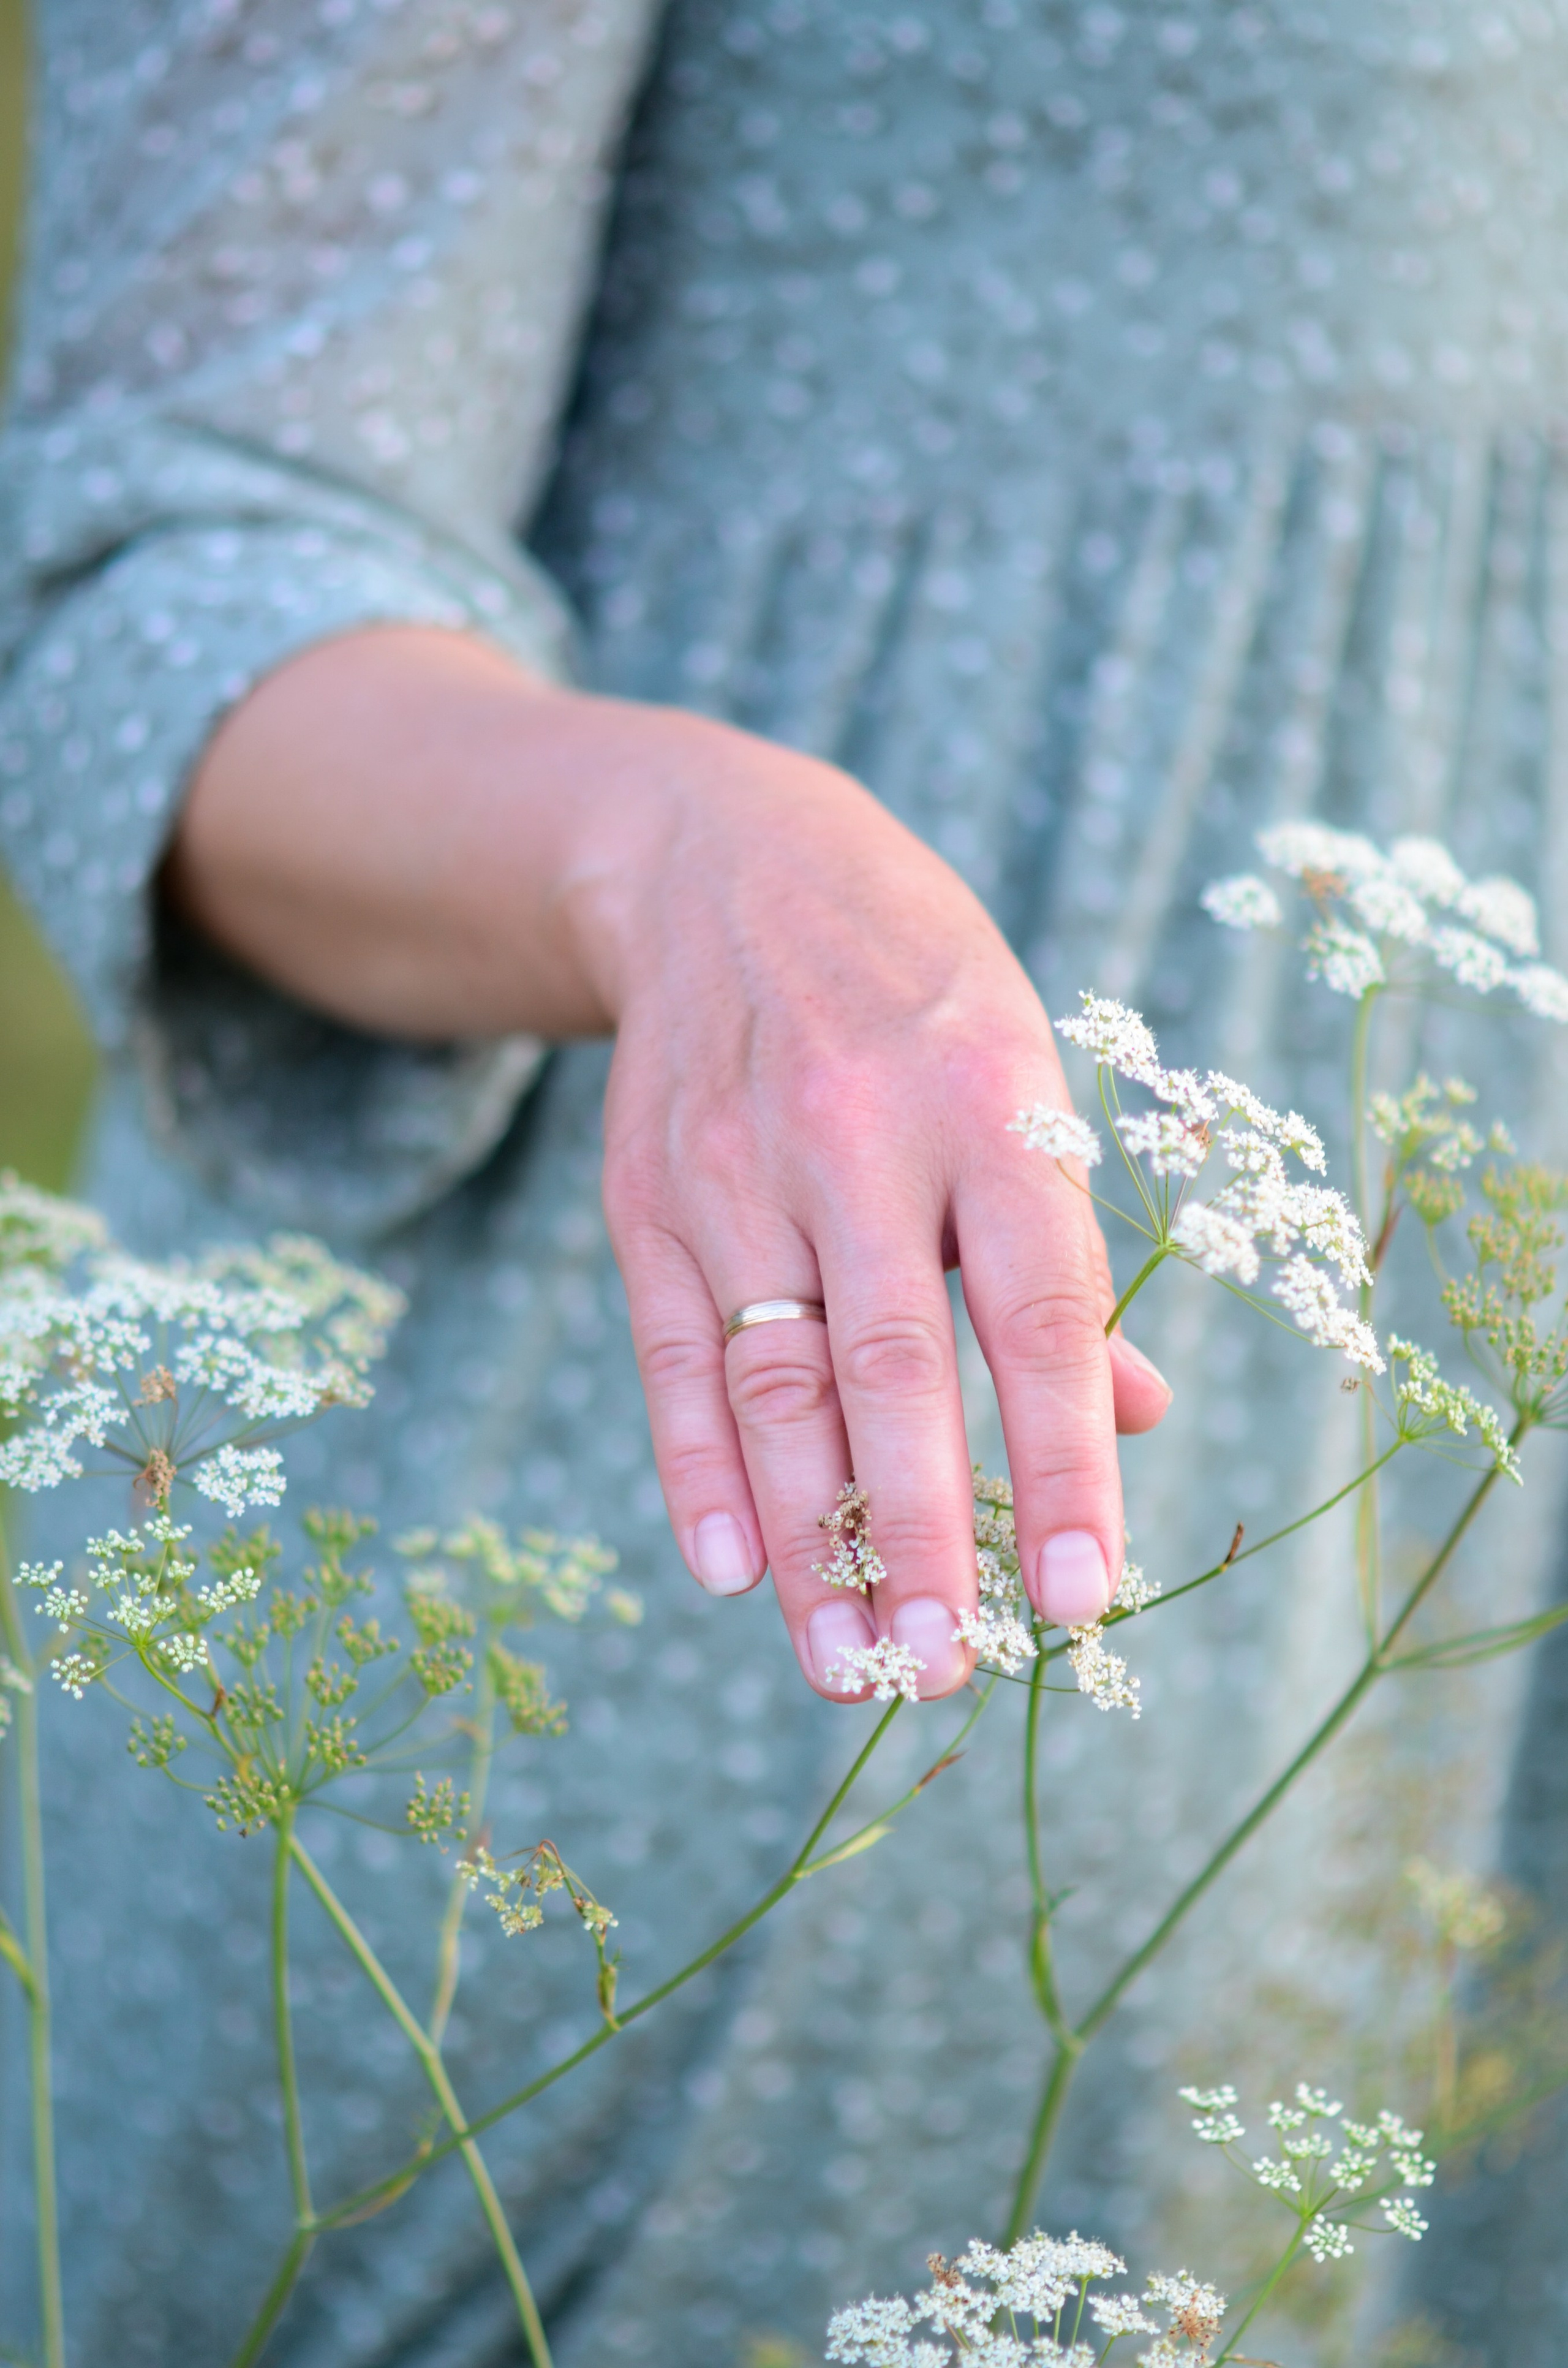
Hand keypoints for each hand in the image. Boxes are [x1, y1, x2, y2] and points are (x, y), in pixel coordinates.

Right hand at [169, 628, 1169, 1699]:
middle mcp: (862, 1138)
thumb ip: (1069, 1252)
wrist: (727, 865)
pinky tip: (732, 1572)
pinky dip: (699, 1471)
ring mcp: (740, 1170)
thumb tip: (1136, 1417)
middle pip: (896, 1370)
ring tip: (847, 1672)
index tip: (1089, 1599)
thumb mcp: (1022, 1079)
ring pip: (777, 1384)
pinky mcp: (648, 1199)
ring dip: (812, 1542)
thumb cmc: (918, 995)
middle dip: (924, 1537)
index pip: (1042, 1312)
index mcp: (991, 1106)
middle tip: (943, 1676)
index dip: (1067, 1461)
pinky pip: (671, 1354)